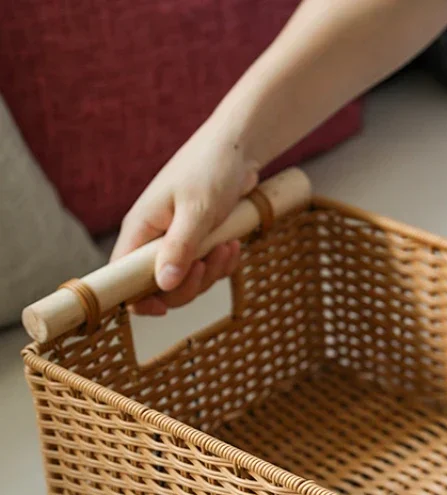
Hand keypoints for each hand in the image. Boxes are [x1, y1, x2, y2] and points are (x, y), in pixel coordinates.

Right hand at [111, 120, 260, 314]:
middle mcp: (153, 239)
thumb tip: (163, 285)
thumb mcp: (197, 211)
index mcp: (141, 229)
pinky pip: (207, 269)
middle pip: (160, 288)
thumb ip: (179, 248)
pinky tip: (233, 245)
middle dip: (189, 285)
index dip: (137, 299)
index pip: (123, 277)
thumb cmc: (211, 170)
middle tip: (209, 263)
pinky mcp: (198, 242)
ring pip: (188, 281)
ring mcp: (176, 242)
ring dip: (212, 272)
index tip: (163, 308)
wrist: (237, 148)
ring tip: (227, 245)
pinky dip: (222, 264)